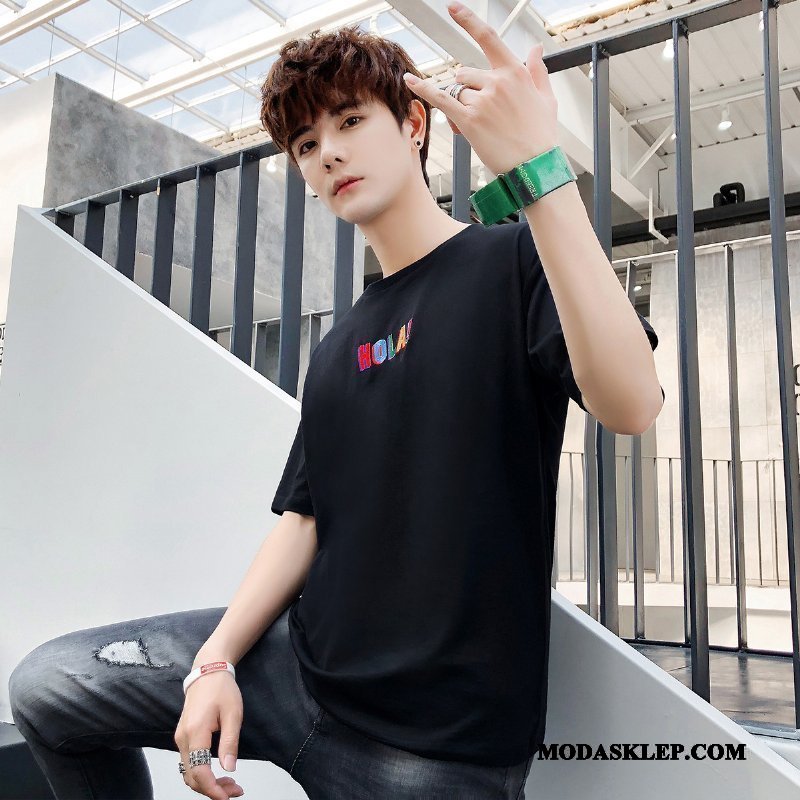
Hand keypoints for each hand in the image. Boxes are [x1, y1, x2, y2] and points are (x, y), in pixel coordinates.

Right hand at [174, 672, 243, 798]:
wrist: (207, 672)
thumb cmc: (222, 689)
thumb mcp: (233, 714)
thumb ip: (230, 742)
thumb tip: (229, 769)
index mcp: (195, 732)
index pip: (199, 771)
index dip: (213, 789)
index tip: (228, 796)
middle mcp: (182, 738)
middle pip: (191, 777)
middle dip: (212, 790)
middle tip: (235, 791)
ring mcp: (180, 738)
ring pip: (189, 772)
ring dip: (207, 783)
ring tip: (230, 785)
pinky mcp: (183, 737)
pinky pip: (189, 763)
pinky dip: (202, 773)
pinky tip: (218, 773)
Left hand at [403, 1, 557, 176]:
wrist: (534, 167)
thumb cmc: (541, 137)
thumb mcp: (546, 99)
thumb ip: (537, 71)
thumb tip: (536, 50)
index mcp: (515, 73)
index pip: (488, 39)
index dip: (469, 21)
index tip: (453, 8)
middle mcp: (497, 82)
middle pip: (466, 74)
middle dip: (467, 91)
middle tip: (484, 116)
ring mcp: (481, 101)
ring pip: (457, 91)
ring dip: (461, 105)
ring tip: (481, 126)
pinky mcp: (469, 120)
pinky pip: (441, 99)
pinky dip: (423, 89)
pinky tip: (410, 81)